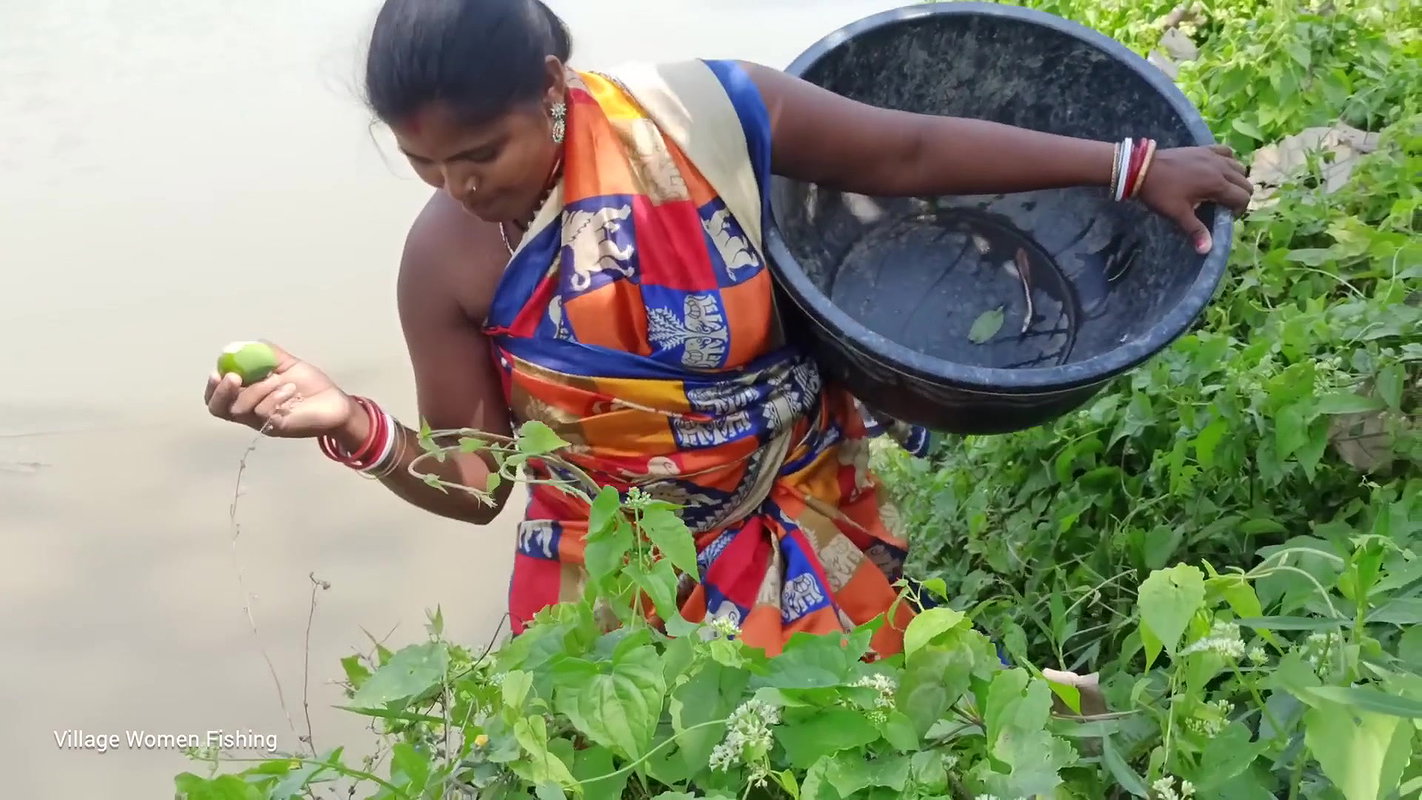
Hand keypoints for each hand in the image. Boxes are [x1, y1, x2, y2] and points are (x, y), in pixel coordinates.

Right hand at [204, 340, 354, 437]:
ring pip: (242, 408)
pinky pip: (263, 413)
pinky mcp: (276, 427)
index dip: (212, 386)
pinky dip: (273, 397)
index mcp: (248, 394)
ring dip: (258, 389)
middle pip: (219, 409)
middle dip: (221, 392)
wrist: (336, 403)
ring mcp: (262, 421)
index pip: (217, 396)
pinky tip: (289, 389)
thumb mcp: (286, 364)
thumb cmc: (310, 385)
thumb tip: (235, 346)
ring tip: (278, 380)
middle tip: (234, 377)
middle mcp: (250, 411)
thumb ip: (263, 354)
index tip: (217, 371)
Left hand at [1137, 144, 1252, 254]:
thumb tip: (1207, 250)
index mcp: (1217, 184)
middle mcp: (1220, 167)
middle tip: (1224, 206)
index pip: (1243, 197)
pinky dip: (1228, 160)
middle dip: (1239, 196)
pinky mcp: (1203, 148)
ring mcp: (1212, 155)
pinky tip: (1219, 169)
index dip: (1238, 210)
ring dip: (1236, 179)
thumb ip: (1195, 230)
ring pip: (1238, 166)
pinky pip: (1226, 152)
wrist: (1141, 168)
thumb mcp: (1178, 213)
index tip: (1226, 217)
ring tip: (1222, 190)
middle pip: (1245, 182)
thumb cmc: (1160, 192)